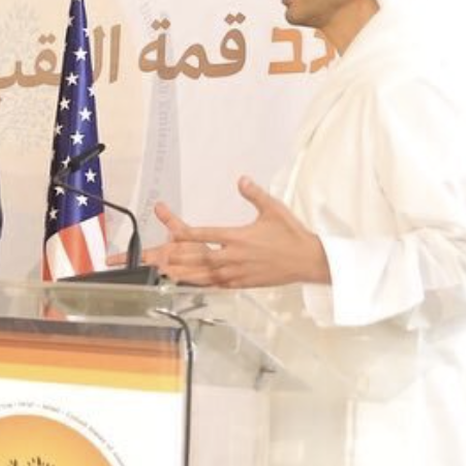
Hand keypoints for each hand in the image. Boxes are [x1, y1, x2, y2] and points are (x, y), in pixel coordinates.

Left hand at [143, 177, 329, 287]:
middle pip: (199, 258)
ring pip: (204, 275)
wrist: (308, 260)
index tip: (171, 234)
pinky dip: (200, 284)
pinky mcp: (242, 283)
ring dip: (184, 274)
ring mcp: (237, 272)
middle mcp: (235, 256)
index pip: (206, 235)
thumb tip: (242, 180)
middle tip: (157, 259)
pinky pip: (217, 285)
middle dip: (177, 258)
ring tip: (165, 274)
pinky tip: (188, 284)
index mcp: (239, 237)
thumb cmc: (291, 235)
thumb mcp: (273, 209)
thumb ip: (254, 194)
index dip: (186, 235)